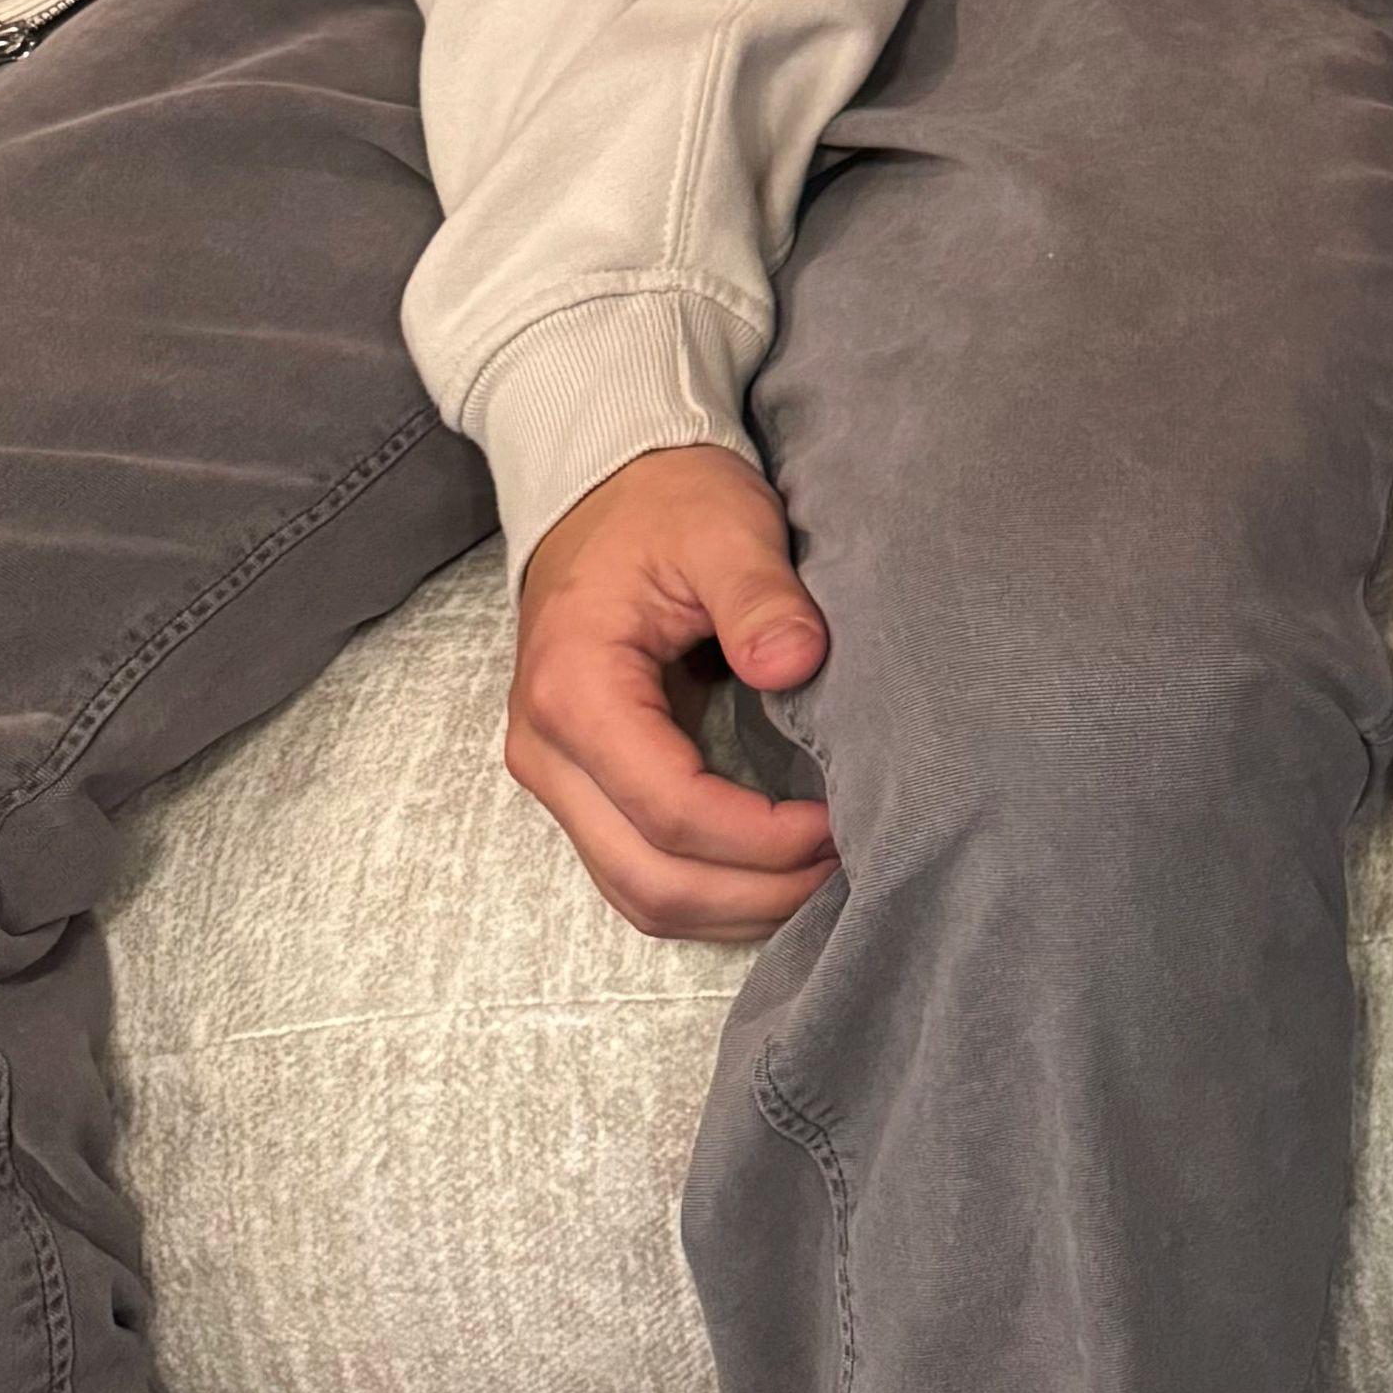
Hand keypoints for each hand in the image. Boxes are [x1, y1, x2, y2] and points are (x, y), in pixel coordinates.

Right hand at [504, 441, 839, 942]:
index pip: (672, 811)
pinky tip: (773, 871)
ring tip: (819, 878)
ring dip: (730, 906)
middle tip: (843, 868)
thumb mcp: (723, 526)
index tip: (839, 823)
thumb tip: (794, 663)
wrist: (604, 486)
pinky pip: (634, 868)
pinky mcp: (581, 783)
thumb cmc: (664, 503)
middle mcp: (548, 752)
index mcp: (576, 692)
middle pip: (649, 878)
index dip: (761, 838)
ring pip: (637, 892)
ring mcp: (558, 776)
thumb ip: (760, 596)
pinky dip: (705, 887)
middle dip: (754, 893)